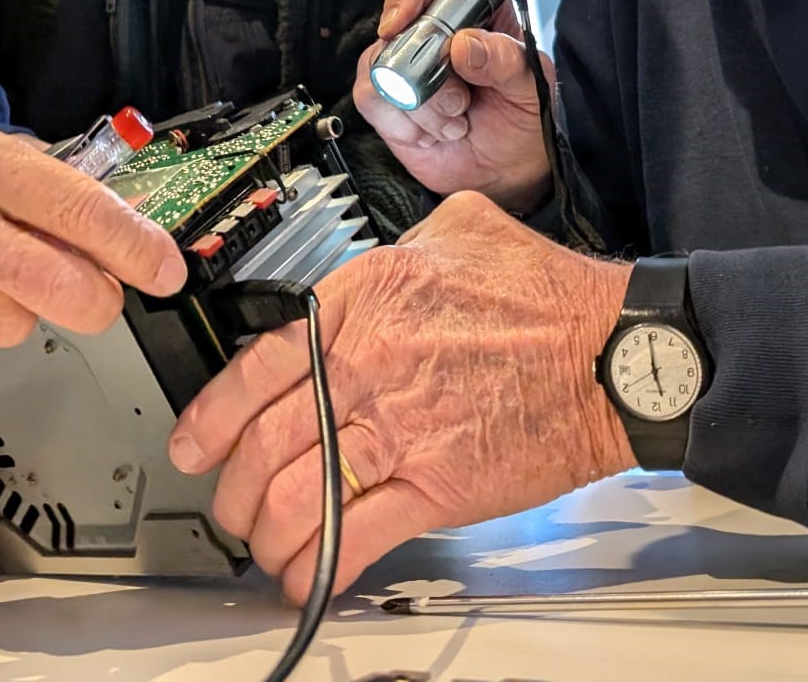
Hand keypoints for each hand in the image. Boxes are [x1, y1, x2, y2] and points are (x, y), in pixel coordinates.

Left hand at [166, 192, 633, 603]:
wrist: (613, 352)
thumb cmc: (550, 296)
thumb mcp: (461, 228)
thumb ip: (406, 242)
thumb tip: (389, 251)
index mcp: (363, 305)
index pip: (258, 365)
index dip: (213, 414)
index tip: (195, 441)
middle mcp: (367, 369)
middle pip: (265, 442)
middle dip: (235, 490)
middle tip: (230, 508)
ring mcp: (399, 432)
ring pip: (298, 497)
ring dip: (270, 535)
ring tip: (268, 550)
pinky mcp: (437, 488)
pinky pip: (358, 537)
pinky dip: (322, 567)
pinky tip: (308, 578)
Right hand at [352, 0, 554, 212]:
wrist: (508, 174)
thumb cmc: (525, 121)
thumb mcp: (533, 88)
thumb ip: (506, 61)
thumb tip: (463, 43)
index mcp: (473, 14)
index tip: (405, 18)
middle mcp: (432, 34)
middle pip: (397, 21)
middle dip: (423, 65)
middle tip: (458, 99)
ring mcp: (404, 66)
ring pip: (381, 63)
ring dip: (421, 102)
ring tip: (455, 121)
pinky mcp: (386, 101)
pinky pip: (370, 97)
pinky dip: (403, 122)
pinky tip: (432, 134)